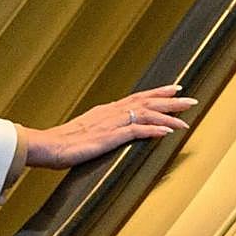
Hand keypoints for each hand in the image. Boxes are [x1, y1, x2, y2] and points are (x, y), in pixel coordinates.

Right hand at [24, 84, 197, 168]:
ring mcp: (109, 124)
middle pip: (145, 101)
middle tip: (191, 99)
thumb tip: (108, 133)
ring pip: (145, 113)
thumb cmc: (59, 144)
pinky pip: (136, 130)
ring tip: (187, 115)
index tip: (173, 89)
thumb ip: (98, 130)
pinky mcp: (108, 137)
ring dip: (168, 114)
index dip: (156, 93)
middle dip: (170, 100)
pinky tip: (168, 131)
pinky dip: (154, 129)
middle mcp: (109, 113)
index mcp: (104, 111)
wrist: (45, 146)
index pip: (135, 98)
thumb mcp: (82, 133)